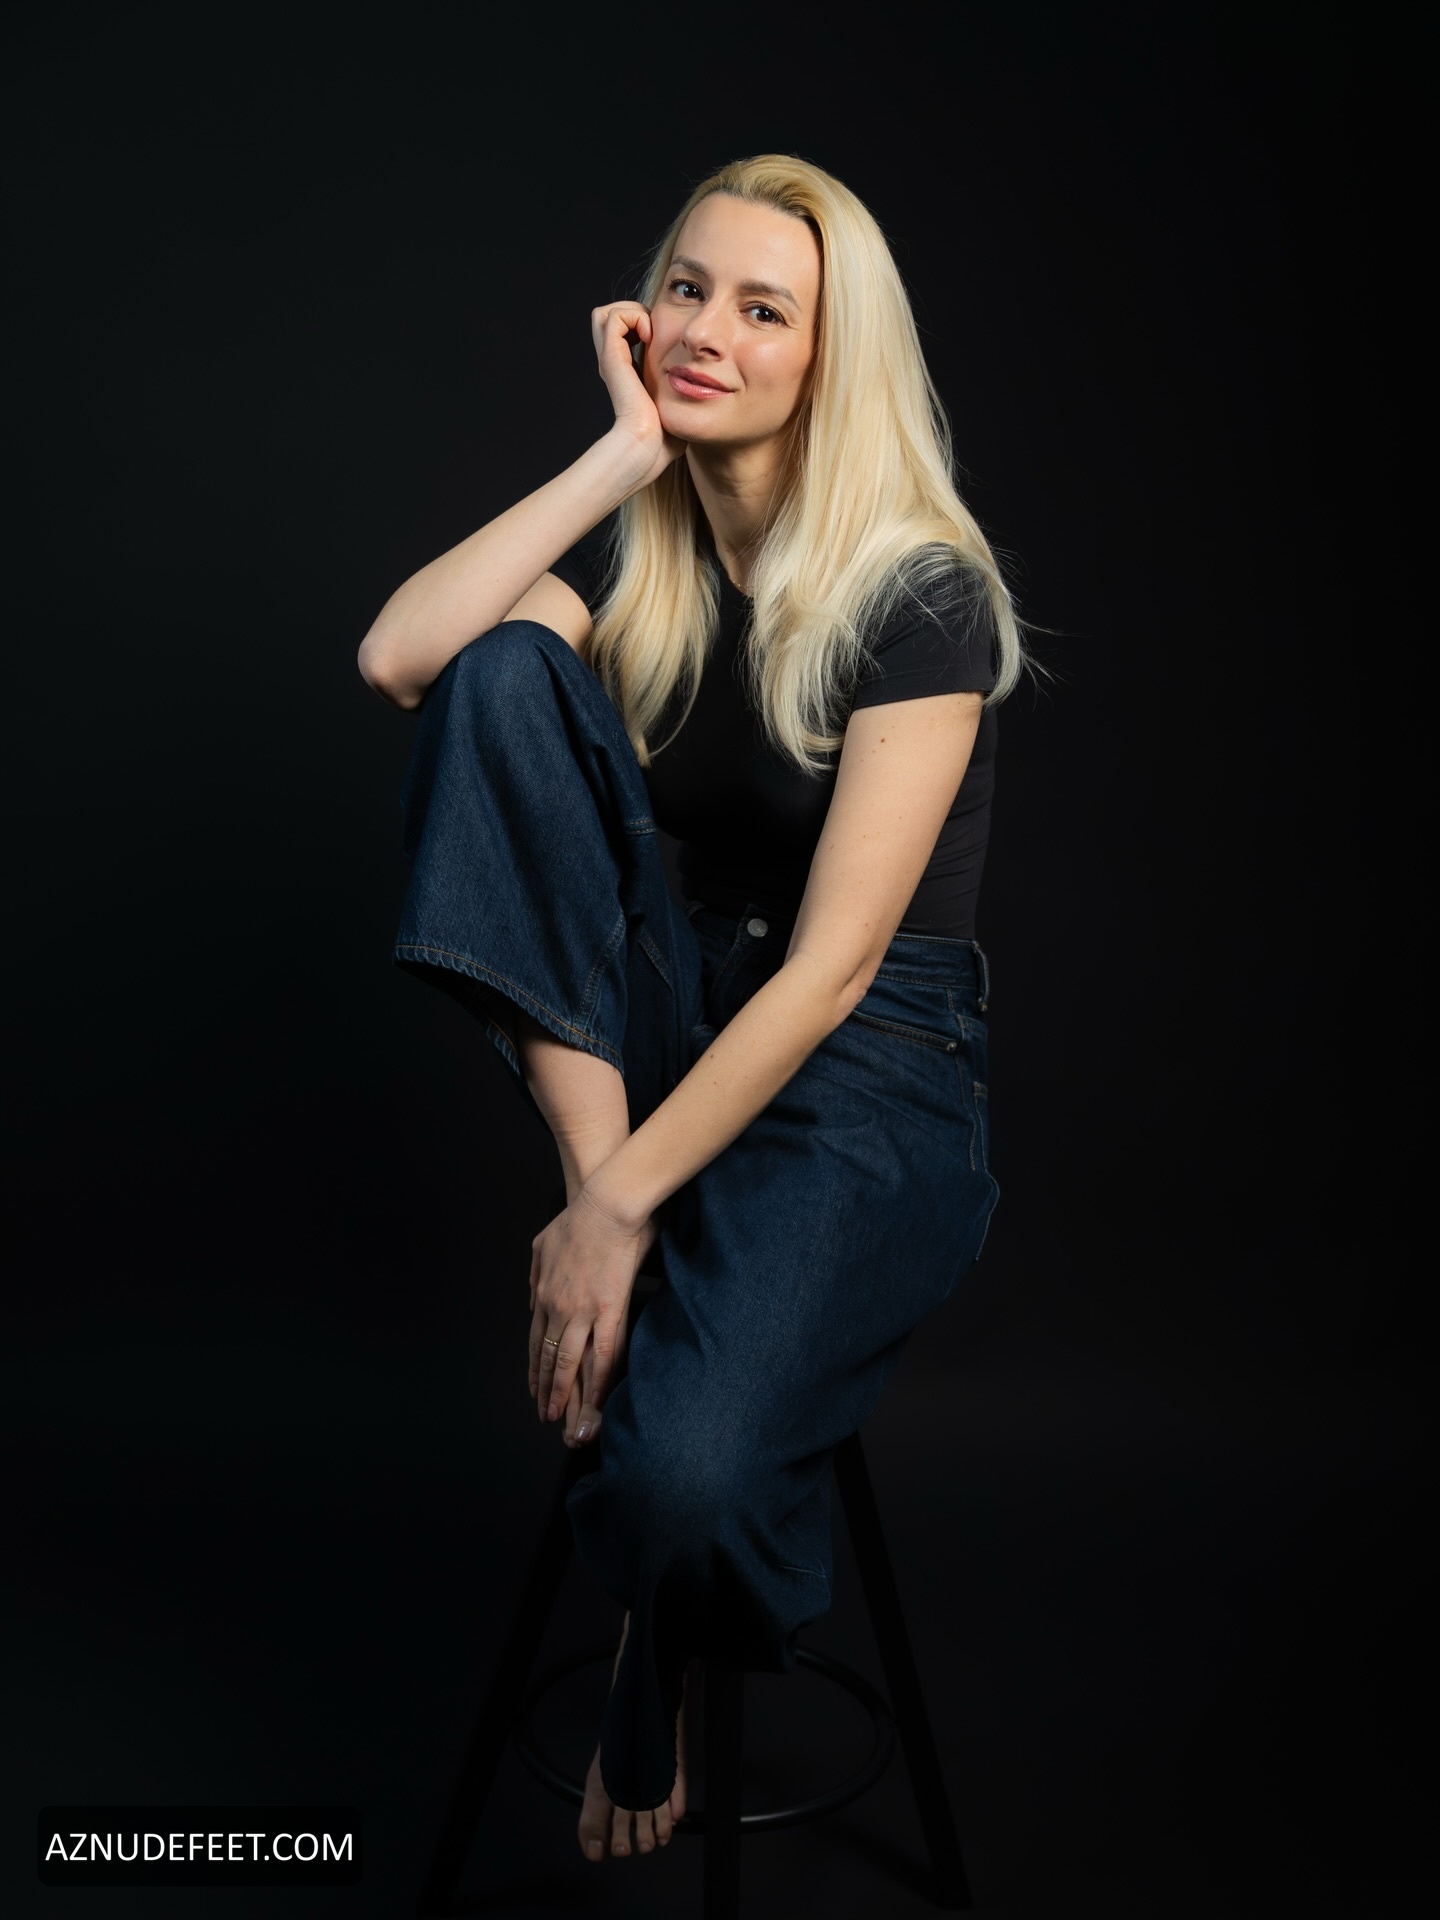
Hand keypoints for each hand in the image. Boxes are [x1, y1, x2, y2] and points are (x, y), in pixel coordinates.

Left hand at [527, 1182, 648, 1435]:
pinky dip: (599, 1381)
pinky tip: (596, 1401)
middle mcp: (557, 1308)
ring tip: (561, 1420)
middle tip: (545, 1416)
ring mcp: (583, 1311)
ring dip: (564, 1394)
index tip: (534, 1388)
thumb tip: (532, 1301)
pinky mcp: (610, 1309)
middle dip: (545, 1390)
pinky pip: (603, 1353)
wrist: (604, 1204)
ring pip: (569, 1362)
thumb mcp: (541, 1245)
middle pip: (548, 1358)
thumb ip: (535, 1276)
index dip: (534, 1367)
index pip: (535, 1340)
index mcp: (543, 1294)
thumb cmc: (578, 1219)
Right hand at [591, 301, 685, 491]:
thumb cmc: (665, 437)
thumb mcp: (680, 406)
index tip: (667, 341)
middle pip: (611, 319)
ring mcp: (611, 360)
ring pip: (607, 313)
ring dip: (631, 312)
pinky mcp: (611, 359)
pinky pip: (613, 317)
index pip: (626, 333)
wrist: (646, 447)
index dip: (646, 325)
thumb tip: (709, 387)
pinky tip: (649, 334)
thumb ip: (688, 392)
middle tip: (656, 331)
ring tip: (651, 331)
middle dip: (634, 314)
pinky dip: (632, 316)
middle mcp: (616, 363)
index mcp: (628, 372)